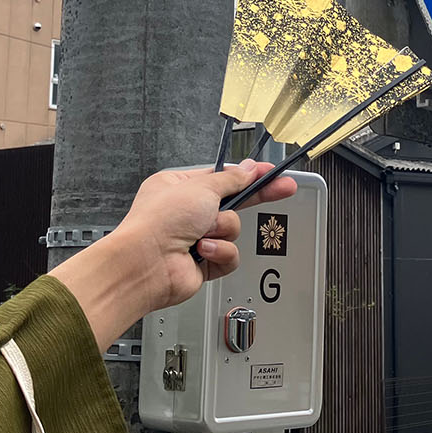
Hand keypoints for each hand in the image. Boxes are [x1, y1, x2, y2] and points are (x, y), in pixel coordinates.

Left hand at [52, 160, 298, 351]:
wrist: (146, 264)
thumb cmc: (160, 221)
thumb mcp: (201, 188)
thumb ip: (231, 180)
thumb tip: (248, 168)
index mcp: (179, 188)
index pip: (222, 179)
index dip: (247, 176)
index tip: (271, 173)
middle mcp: (185, 213)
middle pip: (232, 203)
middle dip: (255, 198)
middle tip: (285, 188)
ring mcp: (194, 238)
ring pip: (232, 229)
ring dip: (223, 230)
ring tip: (203, 234)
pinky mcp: (203, 263)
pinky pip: (229, 255)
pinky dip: (219, 252)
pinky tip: (203, 252)